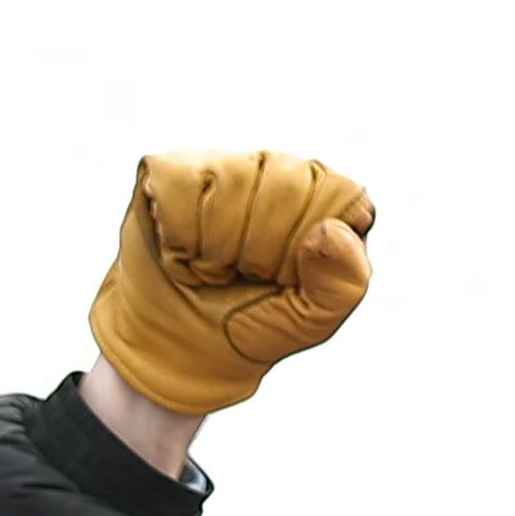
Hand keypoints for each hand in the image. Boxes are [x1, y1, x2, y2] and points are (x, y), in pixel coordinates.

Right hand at [85, 151, 376, 437]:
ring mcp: (225, 163)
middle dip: (261, 252)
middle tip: (246, 275)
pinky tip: (185, 253)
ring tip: (214, 267)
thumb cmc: (251, 325)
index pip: (337, 192)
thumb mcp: (312, 320)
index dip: (307, 247)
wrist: (179, 351)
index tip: (286, 279)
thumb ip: (344, 281)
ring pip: (232, 179)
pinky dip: (180, 238)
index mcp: (328, 198)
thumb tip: (329, 230)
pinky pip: (180, 186)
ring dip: (217, 248)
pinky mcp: (170, 169)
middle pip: (285, 184)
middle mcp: (281, 169)